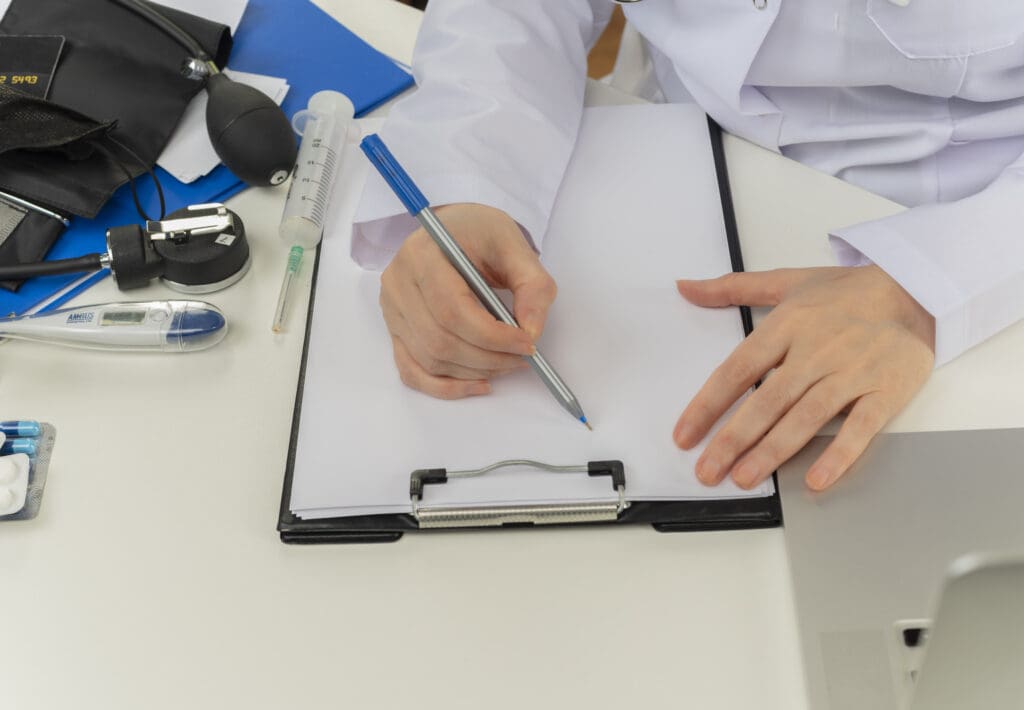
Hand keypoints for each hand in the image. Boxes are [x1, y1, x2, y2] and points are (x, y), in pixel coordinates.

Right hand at [380, 203, 556, 398]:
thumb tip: (531, 331)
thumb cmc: (480, 233)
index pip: (452, 310)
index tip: (526, 343)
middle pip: (440, 340)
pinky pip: (413, 371)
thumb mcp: (514, 245)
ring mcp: (392, 310)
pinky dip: (445, 387)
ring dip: (474, 371)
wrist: (453, 230)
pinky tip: (478, 384)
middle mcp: (398, 283)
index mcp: (422, 255)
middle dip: (488, 358)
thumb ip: (532, 285)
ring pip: (430, 359)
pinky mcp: (396, 330)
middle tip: (522, 357)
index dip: (492, 336)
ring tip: (508, 362)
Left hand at [672, 265, 934, 490]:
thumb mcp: (786, 281)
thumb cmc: (846, 292)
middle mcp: (816, 350)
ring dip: (773, 451)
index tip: (684, 435)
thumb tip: (685, 288)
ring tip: (745, 478)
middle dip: (734, 439)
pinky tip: (816, 479)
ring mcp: (851, 373)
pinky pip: (860, 428)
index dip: (708, 404)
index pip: (738, 370)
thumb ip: (731, 288)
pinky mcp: (884, 391)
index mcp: (787, 324)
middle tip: (708, 470)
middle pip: (767, 400)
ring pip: (806, 417)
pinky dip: (839, 455)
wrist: (916, 288)